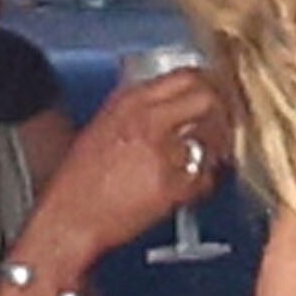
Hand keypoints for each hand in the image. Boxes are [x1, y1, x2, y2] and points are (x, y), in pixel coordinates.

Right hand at [34, 65, 228, 272]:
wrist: (69, 219)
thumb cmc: (79, 182)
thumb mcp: (103, 127)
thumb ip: (137, 111)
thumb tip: (169, 105)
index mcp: (129, 102)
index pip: (186, 76)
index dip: (209, 85)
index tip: (217, 95)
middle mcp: (147, 121)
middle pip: (206, 99)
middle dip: (223, 112)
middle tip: (226, 127)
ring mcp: (161, 153)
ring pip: (212, 140)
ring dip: (218, 151)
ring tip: (213, 161)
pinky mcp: (170, 186)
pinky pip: (206, 179)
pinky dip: (207, 185)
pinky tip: (196, 188)